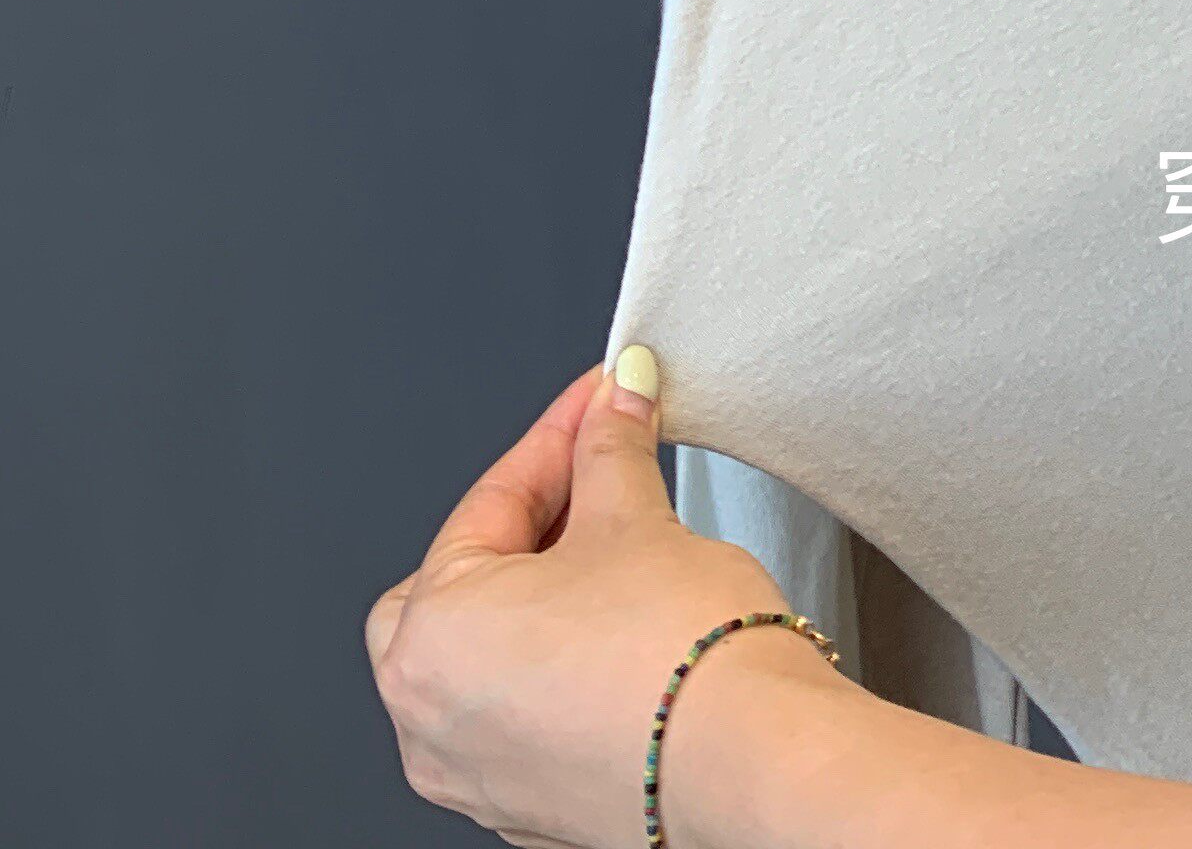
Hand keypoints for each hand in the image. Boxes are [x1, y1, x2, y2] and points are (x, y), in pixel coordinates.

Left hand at [366, 352, 850, 848]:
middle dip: (530, 522)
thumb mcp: (636, 517)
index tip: (600, 398)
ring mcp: (477, 775)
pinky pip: (527, 713)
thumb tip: (617, 399)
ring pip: (491, 657)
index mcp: (430, 640)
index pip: (490, 502)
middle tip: (596, 476)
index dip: (559, 435)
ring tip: (619, 550)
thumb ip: (611, 445)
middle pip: (463, 584)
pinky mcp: (532, 805)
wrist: (749, 760)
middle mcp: (430, 720)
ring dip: (545, 596)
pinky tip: (624, 631)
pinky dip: (562, 665)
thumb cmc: (680, 661)